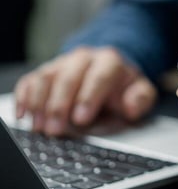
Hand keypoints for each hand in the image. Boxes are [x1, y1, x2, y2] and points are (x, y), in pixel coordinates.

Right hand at [15, 47, 156, 135]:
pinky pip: (31, 79)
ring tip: (40, 127)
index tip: (81, 119)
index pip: (98, 77)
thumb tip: (131, 107)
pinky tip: (24, 114)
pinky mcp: (48, 71)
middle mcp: (84, 58)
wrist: (109, 70)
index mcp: (110, 61)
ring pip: (47, 77)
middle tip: (56, 129)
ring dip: (40, 103)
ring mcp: (63, 63)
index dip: (88, 97)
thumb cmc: (123, 85)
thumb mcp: (141, 91)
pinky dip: (24, 96)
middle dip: (60, 105)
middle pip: (68, 77)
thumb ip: (141, 98)